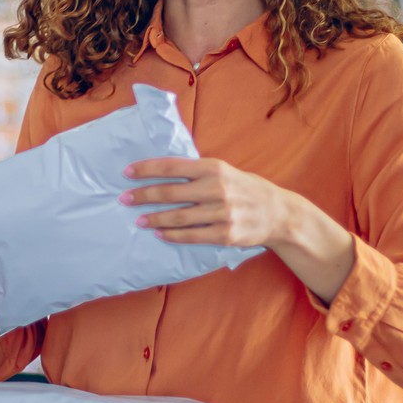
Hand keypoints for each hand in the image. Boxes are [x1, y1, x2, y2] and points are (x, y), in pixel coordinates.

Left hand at [120, 157, 294, 249]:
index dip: (146, 169)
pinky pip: (192, 236)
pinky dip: (173, 235)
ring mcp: (222, 213)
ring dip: (154, 219)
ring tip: (138, 220)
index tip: (126, 173)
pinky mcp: (226, 234)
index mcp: (213, 168)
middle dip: (143, 196)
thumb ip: (197, 172)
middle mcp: (217, 188)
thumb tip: (161, 172)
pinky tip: (160, 234)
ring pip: (178, 217)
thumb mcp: (224, 171)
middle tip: (124, 199)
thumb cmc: (244, 188)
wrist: (278, 212)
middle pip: (170, 192)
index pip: (172, 166)